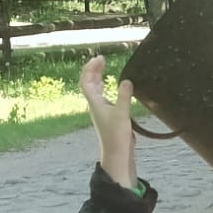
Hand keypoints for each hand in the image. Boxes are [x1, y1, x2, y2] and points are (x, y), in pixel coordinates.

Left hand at [80, 55, 137, 188]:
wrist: (117, 153)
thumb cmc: (117, 136)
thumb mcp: (122, 114)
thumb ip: (124, 96)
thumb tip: (126, 80)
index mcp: (95, 103)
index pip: (86, 81)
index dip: (90, 68)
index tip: (99, 58)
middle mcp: (95, 105)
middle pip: (89, 83)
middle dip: (93, 70)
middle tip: (101, 59)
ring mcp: (100, 110)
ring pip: (94, 89)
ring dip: (96, 77)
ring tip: (102, 67)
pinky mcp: (107, 114)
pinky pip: (101, 95)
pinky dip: (103, 86)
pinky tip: (109, 85)